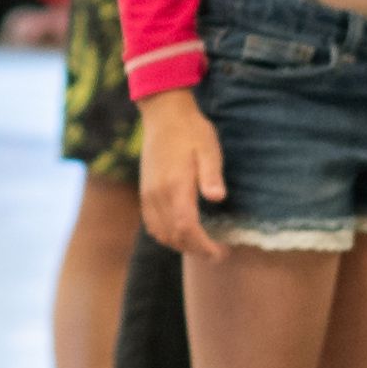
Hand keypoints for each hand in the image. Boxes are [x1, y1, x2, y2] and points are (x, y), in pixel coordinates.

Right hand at [135, 89, 226, 256]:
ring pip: (161, 233)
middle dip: (196, 250)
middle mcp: (157, 194)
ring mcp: (148, 194)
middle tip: (217, 253)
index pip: (187, 229)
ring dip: (181, 245)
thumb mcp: (208, 149)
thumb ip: (211, 174)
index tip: (222, 252)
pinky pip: (151, 224)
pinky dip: (166, 235)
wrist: (164, 114)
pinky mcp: (145, 191)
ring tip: (202, 245)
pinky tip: (181, 232)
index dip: (204, 247)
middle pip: (174, 237)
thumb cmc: (191, 131)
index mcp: (175, 186)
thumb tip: (217, 198)